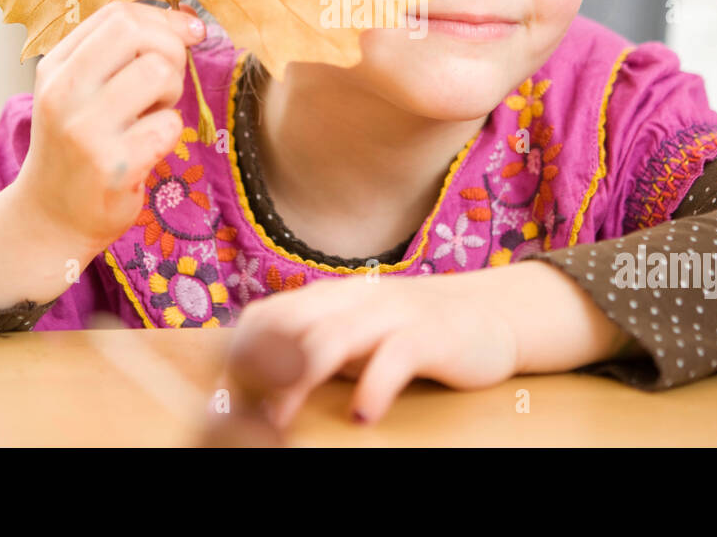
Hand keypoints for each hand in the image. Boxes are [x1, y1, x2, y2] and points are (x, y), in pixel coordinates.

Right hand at [10, 0, 206, 252]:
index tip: (188, 32)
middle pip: (138, 34)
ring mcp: (85, 129)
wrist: (50, 217)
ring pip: (159, 73)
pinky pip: (169, 125)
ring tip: (154, 114)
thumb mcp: (79, 92)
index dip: (164, 18)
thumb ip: (119, 55)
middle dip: (172, 50)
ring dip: (172, 93)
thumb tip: (189, 22)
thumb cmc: (78, 147)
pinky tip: (149, 147)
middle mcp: (63, 93)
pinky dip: (170, 133)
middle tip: (167, 82)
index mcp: (56, 67)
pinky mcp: (112, 165)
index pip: (118, 14)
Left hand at [219, 266, 524, 428]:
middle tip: (241, 418)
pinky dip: (373, 387)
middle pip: (290, 327)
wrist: (491, 316)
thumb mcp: (355, 335)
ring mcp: (394, 313)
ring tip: (279, 419)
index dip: (239, 355)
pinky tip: (362, 415)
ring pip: (332, 338)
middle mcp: (356, 298)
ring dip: (298, 379)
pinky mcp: (431, 334)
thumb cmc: (411, 334)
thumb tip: (254, 383)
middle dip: (258, 372)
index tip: (225, 398)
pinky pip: (395, 356)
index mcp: (331, 298)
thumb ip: (314, 347)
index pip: (268, 315)